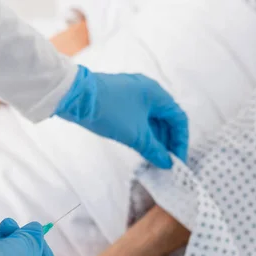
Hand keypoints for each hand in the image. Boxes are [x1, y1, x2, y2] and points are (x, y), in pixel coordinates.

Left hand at [55, 66, 188, 168]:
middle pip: (166, 120)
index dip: (181, 141)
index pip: (178, 119)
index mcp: (157, 94)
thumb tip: (167, 163)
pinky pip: (139, 119)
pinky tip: (143, 149)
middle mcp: (148, 92)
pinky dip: (144, 134)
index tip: (178, 160)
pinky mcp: (120, 101)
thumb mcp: (135, 134)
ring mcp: (133, 95)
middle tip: (167, 163)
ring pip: (152, 121)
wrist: (74, 96)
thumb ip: (154, 150)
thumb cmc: (108, 110)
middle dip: (168, 142)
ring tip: (156, 160)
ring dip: (156, 140)